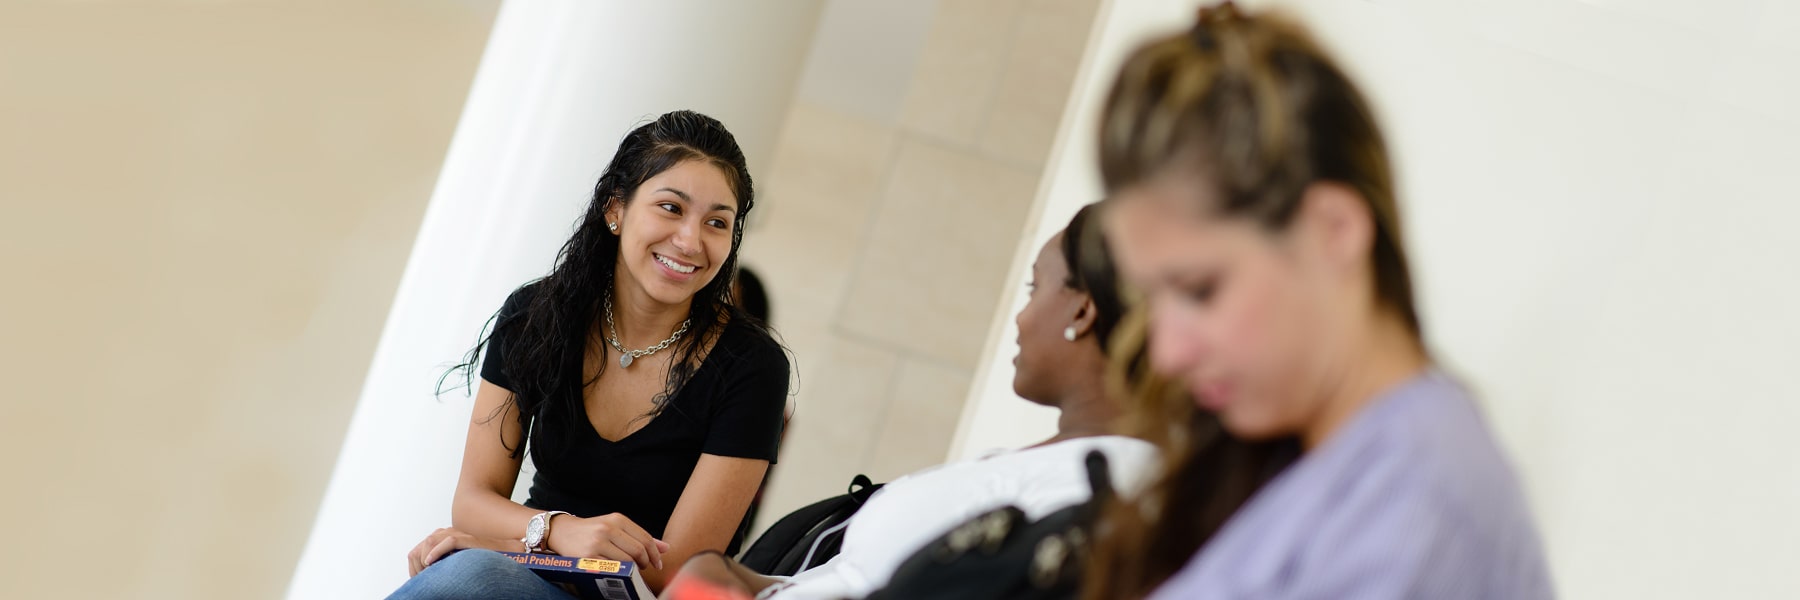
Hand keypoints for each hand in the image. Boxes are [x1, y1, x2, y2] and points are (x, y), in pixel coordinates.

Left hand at [406, 526, 518, 576]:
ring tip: (428, 572)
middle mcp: (447, 532)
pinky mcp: (467, 538)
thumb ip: (442, 564)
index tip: (418, 580)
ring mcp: (457, 534)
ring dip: (424, 559)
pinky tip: (430, 562)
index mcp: (442, 537)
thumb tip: (426, 578)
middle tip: (422, 579)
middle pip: (420, 546)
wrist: (505, 553)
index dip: (413, 567)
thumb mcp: (455, 562)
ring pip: (430, 542)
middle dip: (417, 564)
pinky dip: (436, 552)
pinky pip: (447, 541)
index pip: (417, 550)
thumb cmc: (481, 560)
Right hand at [545, 512, 670, 569]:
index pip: (645, 539)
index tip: (658, 563)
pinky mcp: (588, 557)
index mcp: (617, 519)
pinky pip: (611, 568)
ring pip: (626, 562)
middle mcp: (608, 529)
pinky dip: (618, 573)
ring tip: (631, 569)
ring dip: (633, 569)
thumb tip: (666, 548)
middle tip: (644, 568)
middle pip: (638, 551)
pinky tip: (618, 572)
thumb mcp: (615, 527)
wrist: (562, 532)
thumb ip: (640, 536)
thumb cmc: (593, 530)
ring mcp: (597, 543)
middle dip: (645, 563)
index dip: (655, 554)